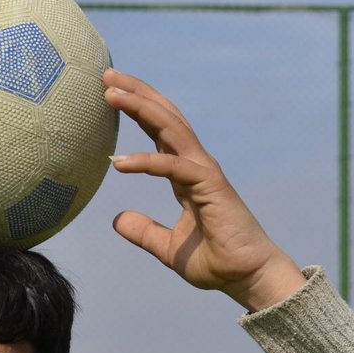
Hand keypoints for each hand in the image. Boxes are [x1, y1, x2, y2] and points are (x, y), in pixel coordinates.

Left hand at [103, 68, 304, 311]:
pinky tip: (119, 163)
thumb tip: (117, 221)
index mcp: (185, 174)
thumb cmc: (216, 262)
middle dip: (136, 93)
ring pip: (170, 128)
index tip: (109, 91)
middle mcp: (195, 165)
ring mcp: (204, 172)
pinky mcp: (210, 186)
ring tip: (110, 93)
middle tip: (106, 74)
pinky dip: (146, 161)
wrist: (247, 278)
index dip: (136, 109)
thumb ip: (144, 232)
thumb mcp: (168, 248)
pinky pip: (173, 167)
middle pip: (164, 117)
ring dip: (140, 108)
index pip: (159, 131)